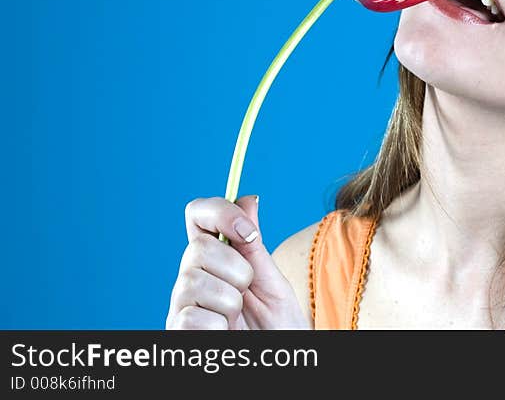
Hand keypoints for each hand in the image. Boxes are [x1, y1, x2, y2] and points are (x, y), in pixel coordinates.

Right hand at [166, 195, 308, 329]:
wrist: (277, 355)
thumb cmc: (275, 324)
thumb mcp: (270, 279)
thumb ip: (253, 244)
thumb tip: (249, 198)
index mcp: (214, 257)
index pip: (198, 214)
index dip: (220, 213)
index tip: (248, 232)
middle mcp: (191, 276)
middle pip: (198, 248)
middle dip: (236, 270)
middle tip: (246, 292)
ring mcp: (180, 304)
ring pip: (195, 282)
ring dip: (230, 303)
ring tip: (237, 318)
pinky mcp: (177, 330)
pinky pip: (193, 317)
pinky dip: (220, 327)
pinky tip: (225, 333)